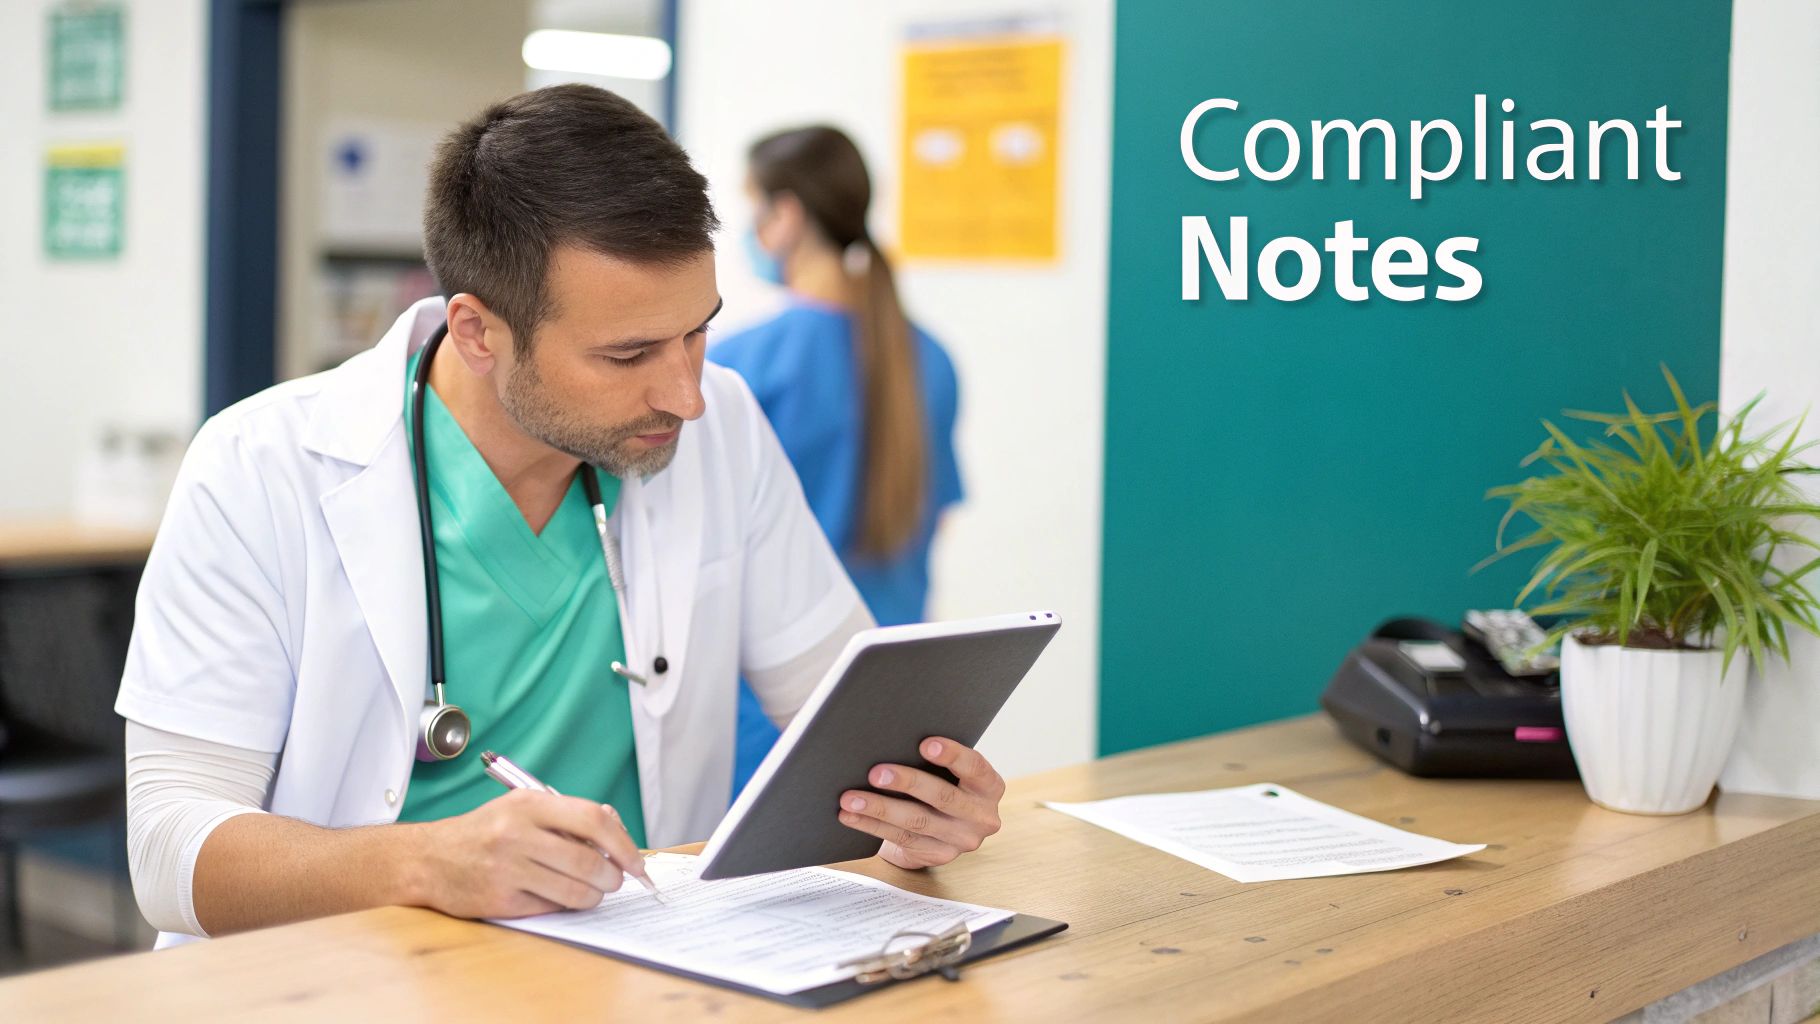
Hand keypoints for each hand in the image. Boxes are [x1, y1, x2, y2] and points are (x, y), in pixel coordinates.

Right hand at [410, 788, 640, 918]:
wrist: (429, 859)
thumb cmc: (485, 832)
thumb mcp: (522, 808)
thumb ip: (567, 817)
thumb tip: (616, 831)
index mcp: (529, 805)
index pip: (593, 820)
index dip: (623, 844)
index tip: (635, 861)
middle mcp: (517, 834)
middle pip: (588, 861)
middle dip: (613, 876)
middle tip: (616, 880)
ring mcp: (507, 869)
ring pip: (574, 890)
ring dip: (595, 895)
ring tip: (593, 891)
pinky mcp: (500, 901)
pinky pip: (551, 908)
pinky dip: (565, 905)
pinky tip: (560, 897)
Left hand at [837, 737, 1005, 869]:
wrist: (944, 829)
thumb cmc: (945, 785)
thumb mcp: (952, 772)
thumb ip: (937, 760)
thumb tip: (894, 738)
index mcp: (989, 786)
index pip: (975, 767)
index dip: (952, 755)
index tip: (925, 744)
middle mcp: (981, 816)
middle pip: (942, 797)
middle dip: (906, 783)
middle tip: (875, 773)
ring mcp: (961, 840)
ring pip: (917, 822)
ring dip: (880, 808)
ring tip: (851, 798)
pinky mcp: (939, 855)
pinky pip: (902, 839)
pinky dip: (872, 826)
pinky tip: (851, 816)